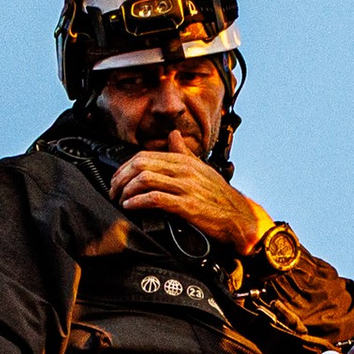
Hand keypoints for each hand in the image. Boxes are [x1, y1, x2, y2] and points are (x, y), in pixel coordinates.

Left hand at [107, 147, 261, 253]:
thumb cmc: (220, 196)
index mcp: (184, 161)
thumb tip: (173, 136)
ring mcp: (186, 187)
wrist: (239, 218)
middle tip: (114, 191)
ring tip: (120, 200)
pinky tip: (131, 206)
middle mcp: (184, 171)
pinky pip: (156, 199)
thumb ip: (184, 152)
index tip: (117, 179)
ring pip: (145, 179)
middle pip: (141, 165)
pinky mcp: (187, 206)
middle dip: (120, 178)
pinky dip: (138, 202)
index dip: (124, 167)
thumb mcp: (202, 168)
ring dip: (126, 190)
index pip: (145, 156)